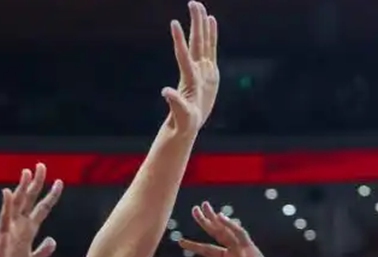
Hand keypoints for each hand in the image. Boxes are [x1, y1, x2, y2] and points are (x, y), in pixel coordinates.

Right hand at [0, 163, 62, 256]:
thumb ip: (43, 251)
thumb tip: (52, 240)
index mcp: (28, 231)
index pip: (41, 209)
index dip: (51, 196)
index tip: (59, 182)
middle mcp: (19, 226)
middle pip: (29, 200)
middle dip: (36, 183)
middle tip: (42, 166)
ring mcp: (10, 228)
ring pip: (17, 203)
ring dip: (22, 187)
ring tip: (28, 171)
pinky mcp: (1, 234)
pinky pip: (4, 217)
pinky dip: (6, 205)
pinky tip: (8, 192)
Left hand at [163, 1, 219, 131]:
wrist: (188, 122)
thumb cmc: (184, 121)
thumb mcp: (181, 114)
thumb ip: (176, 103)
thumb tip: (166, 92)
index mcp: (189, 78)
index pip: (183, 55)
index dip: (179, 40)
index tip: (173, 23)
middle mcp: (195, 70)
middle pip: (196, 43)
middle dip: (195, 23)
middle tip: (193, 3)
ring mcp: (203, 69)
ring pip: (203, 42)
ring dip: (202, 25)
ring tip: (201, 7)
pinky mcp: (209, 71)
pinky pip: (211, 48)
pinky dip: (212, 35)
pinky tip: (212, 22)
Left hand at [180, 202, 284, 256]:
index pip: (210, 250)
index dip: (196, 246)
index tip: (180, 241)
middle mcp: (237, 251)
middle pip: (218, 233)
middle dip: (206, 221)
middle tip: (195, 209)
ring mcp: (245, 249)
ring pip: (227, 230)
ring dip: (215, 218)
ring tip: (203, 206)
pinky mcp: (252, 249)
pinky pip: (240, 233)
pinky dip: (230, 225)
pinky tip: (219, 216)